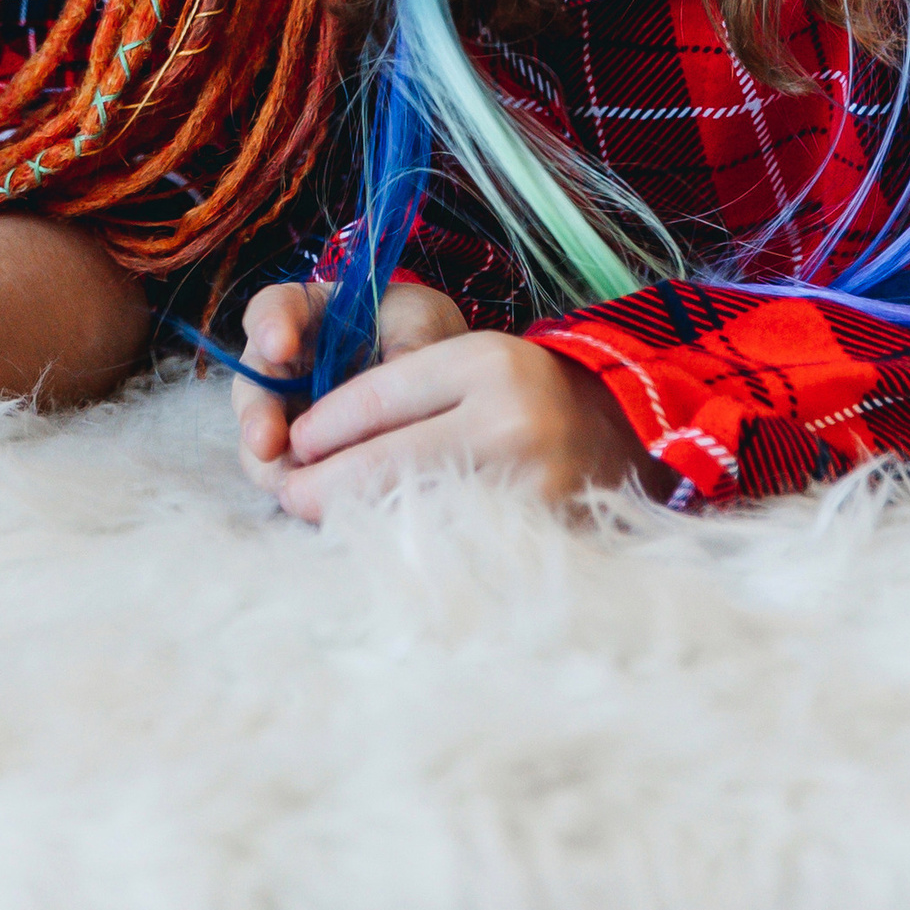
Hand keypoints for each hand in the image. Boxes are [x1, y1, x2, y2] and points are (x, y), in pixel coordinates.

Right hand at [228, 275, 467, 480]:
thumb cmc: (419, 328)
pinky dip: (300, 488)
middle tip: (265, 439)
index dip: (268, 325)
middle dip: (257, 413)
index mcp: (306, 313)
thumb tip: (403, 393)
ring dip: (269, 462)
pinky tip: (315, 504)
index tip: (279, 344)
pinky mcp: (306, 453)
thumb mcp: (420, 322)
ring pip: (263, 436)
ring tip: (285, 483)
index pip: (273, 309)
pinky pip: (291, 472)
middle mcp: (286, 363)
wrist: (440, 372)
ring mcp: (291, 411)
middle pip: (255, 383)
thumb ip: (407, 346)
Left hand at [272, 319, 670, 514]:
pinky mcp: (536, 541)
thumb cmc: (523, 392)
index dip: (323, 425)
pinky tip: (377, 546)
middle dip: (322, 484)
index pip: (376, 397)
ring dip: (354, 521)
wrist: (622, 433)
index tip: (294, 444)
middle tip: (287, 493)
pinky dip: (404, 548)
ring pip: (409, 513)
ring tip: (321, 519)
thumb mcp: (468, 361)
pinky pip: (449, 547)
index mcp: (483, 363)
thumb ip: (398, 391)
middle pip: (384, 463)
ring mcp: (525, 489)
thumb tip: (308, 442)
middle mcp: (507, 422)